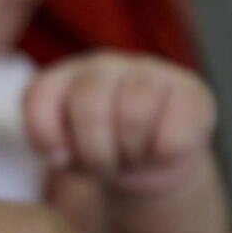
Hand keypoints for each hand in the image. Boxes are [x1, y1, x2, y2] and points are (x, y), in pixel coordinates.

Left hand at [23, 51, 215, 194]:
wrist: (153, 164)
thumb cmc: (102, 153)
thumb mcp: (66, 152)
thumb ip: (50, 143)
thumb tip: (59, 152)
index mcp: (64, 77)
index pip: (41, 94)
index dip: (45, 134)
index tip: (58, 158)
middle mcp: (103, 66)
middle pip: (90, 105)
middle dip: (95, 151)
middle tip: (104, 166)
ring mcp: (149, 72)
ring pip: (133, 113)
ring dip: (130, 152)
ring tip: (132, 158)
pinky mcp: (191, 92)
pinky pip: (175, 130)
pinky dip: (164, 153)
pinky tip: (161, 154)